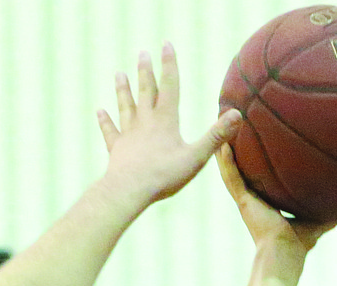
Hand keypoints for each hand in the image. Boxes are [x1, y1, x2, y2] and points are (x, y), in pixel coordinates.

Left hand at [97, 42, 240, 206]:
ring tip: (119, 74)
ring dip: (123, 90)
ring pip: (125, 106)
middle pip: (145, 91)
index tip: (166, 44)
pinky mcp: (116, 149)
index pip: (169, 86)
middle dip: (145, 72)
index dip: (169, 64)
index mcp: (166, 120)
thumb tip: (237, 115)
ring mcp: (128, 135)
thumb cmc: (164, 175)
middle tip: (142, 53)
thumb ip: (216, 136)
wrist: (129, 189)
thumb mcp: (196, 157)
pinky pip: (110, 131)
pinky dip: (105, 121)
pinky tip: (100, 111)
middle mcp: (145, 122)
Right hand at [216, 143, 336, 254]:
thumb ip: (325, 211)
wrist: (285, 255)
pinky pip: (232, 177)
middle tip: (230, 131)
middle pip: (242, 171)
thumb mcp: (315, 221)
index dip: (256, 164)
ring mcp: (246, 200)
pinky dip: (226, 162)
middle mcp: (252, 201)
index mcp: (265, 205)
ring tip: (220, 129)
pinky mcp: (243, 201)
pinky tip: (221, 144)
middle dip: (236, 152)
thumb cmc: (298, 245)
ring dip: (225, 152)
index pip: (259, 179)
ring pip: (232, 171)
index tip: (255, 144)